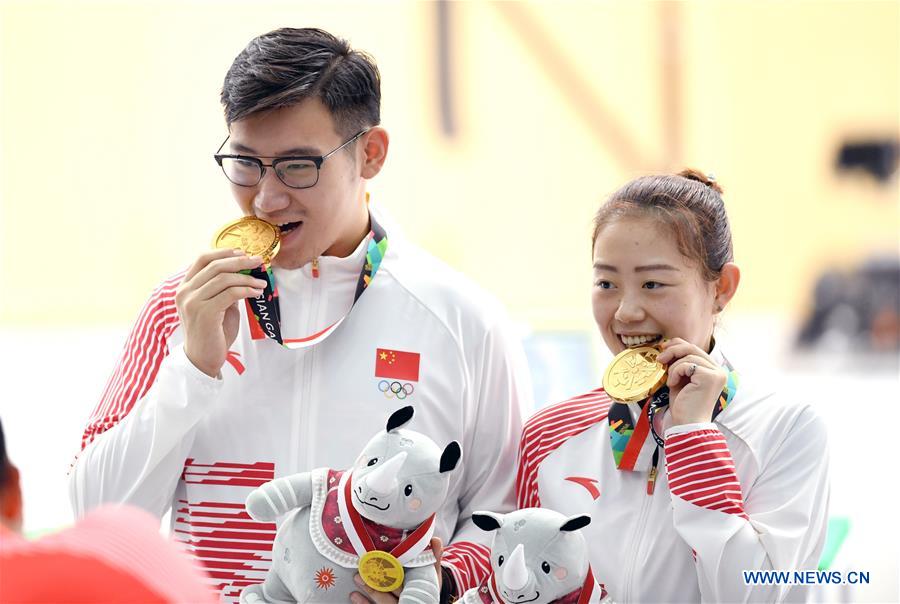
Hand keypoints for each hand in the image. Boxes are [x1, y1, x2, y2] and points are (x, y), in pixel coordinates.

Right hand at [175, 249, 266, 376]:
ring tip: (261, 282)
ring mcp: (192, 302)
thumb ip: (224, 289)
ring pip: (223, 278)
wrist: (202, 359)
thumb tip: (244, 273)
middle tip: (258, 261)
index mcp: (185, 287)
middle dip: (240, 261)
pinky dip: (246, 290)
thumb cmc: (212, 333)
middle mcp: (185, 292)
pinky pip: (230, 294)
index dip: (223, 252)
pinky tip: (257, 292)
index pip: (202, 259)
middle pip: (215, 265)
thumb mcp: (217, 305)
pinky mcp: (205, 312)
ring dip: (246, 278)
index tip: (242, 252)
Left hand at [350, 537, 443, 603]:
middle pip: (391, 590)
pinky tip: (354, 595)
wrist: (427, 599)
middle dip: (377, 581)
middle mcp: (407, 599)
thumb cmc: (427, 584)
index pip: (405, 580)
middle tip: (363, 570)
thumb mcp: (433, 573)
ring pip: (382, 600)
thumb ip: (434, 557)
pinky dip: (364, 603)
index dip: (394, 573)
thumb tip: (436, 539)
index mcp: (417, 588)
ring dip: (369, 589)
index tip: (385, 562)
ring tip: (357, 578)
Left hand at [656, 338, 727, 425]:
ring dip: (673, 367)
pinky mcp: (710, 377)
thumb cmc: (683, 405)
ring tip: (670, 381)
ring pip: (688, 356)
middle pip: (692, 347)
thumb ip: (679, 363)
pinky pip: (687, 365)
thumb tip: (668, 346)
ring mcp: (716, 373)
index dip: (677, 344)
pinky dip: (675, 373)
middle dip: (672, 350)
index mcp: (713, 370)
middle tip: (659, 359)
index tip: (662, 348)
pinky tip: (673, 385)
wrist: (687, 424)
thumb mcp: (680, 379)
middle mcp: (719, 370)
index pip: (695, 348)